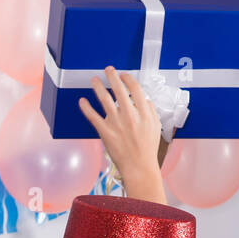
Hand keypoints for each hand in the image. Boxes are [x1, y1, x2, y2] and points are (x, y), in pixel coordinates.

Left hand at [78, 66, 165, 201]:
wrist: (139, 167)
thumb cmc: (148, 149)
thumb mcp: (156, 127)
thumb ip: (150, 111)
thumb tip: (144, 100)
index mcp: (143, 113)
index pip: (135, 89)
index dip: (128, 79)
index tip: (124, 75)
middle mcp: (130, 115)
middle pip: (119, 89)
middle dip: (112, 76)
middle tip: (108, 70)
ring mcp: (116, 123)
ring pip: (104, 99)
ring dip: (98, 86)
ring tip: (94, 80)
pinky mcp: (106, 132)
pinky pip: (93, 116)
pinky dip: (86, 107)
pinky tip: (82, 101)